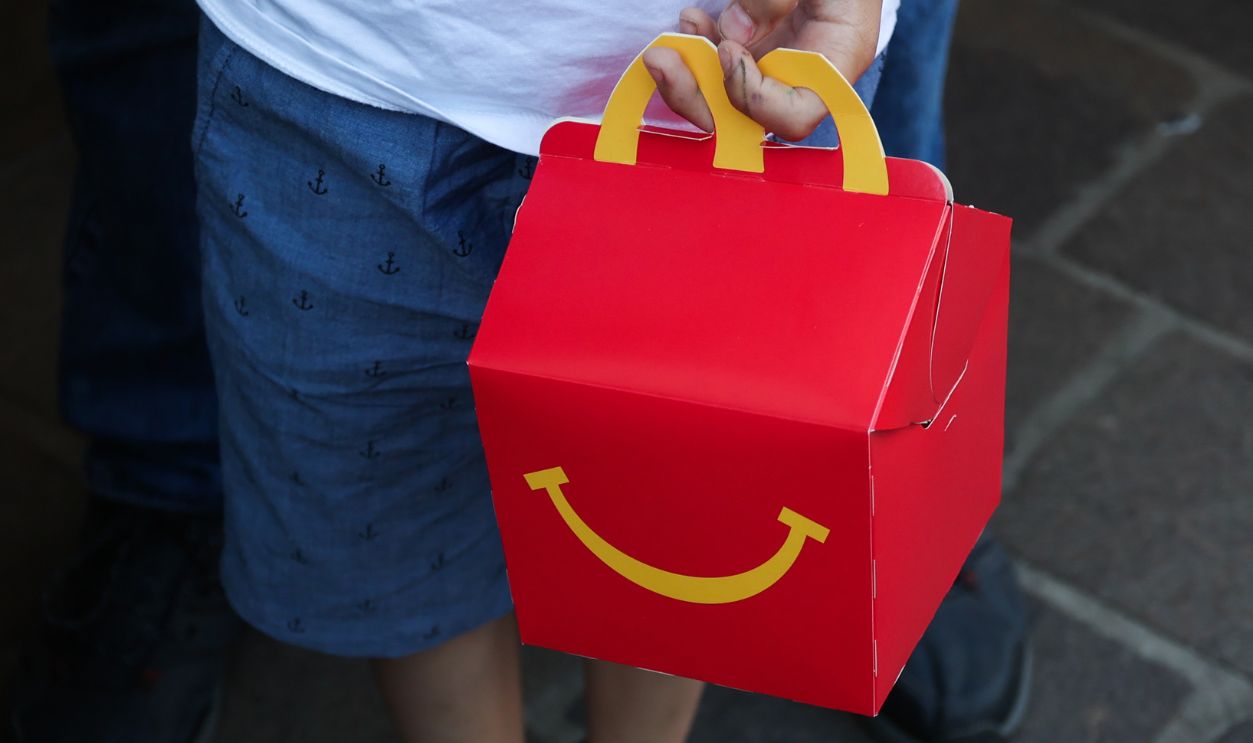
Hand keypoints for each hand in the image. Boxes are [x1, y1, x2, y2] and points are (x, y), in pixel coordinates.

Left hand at [642, 0, 881, 139]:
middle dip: (698, 97)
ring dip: (688, 76)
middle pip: (746, 120)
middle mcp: (803, 78)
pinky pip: (719, 69)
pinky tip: (691, 21)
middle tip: (663, 61)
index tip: (728, 51)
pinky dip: (697, 50)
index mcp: (836, 63)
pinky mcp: (755, 54)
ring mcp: (775, 69)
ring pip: (724, 100)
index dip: (753, 97)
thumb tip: (735, 31)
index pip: (794, 116)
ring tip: (666, 44)